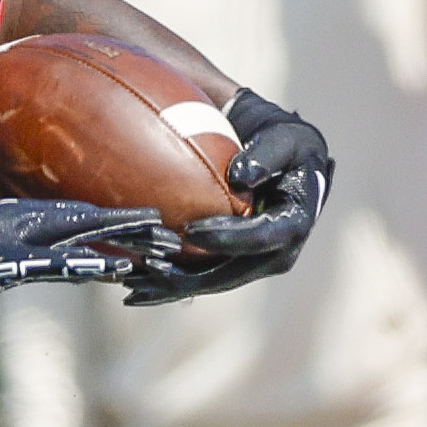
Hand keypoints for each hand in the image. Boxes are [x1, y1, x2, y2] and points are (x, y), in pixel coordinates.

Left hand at [142, 90, 331, 304]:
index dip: (225, 237)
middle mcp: (276, 254)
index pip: (258, 238)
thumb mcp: (285, 139)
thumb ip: (266, 155)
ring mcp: (253, 265)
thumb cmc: (286, 145)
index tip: (190, 230)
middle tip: (150, 264)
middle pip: (228, 274)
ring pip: (209, 283)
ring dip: (171, 286)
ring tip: (133, 282)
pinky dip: (168, 284)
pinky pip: (200, 279)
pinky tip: (134, 286)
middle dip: (188, 275)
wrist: (285, 161)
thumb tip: (239, 177)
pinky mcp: (234, 266)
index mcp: (293, 226)